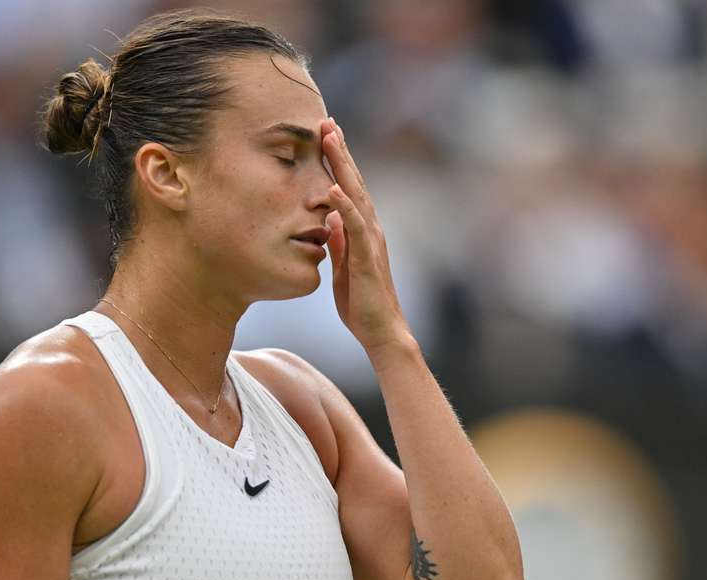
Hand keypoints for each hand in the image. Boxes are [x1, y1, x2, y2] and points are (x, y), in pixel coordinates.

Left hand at [321, 117, 410, 350]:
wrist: (381, 330)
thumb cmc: (361, 302)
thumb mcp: (344, 265)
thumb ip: (339, 240)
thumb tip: (330, 217)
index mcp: (362, 230)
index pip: (349, 188)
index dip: (338, 162)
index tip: (325, 135)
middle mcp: (370, 228)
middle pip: (355, 182)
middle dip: (340, 151)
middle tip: (327, 122)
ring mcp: (371, 240)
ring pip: (357, 195)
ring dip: (343, 167)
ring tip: (330, 140)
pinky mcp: (368, 257)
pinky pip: (356, 227)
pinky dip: (345, 206)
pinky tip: (332, 189)